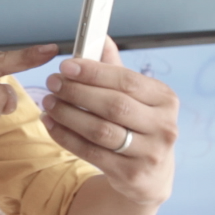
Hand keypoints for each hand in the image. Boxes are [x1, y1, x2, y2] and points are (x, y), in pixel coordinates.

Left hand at [40, 37, 177, 205]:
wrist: (151, 177)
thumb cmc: (139, 127)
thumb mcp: (136, 98)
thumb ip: (116, 70)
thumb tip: (100, 37)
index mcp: (166, 100)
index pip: (127, 81)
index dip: (94, 72)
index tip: (65, 66)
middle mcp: (164, 127)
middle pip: (114, 105)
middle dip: (77, 92)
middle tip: (52, 83)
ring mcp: (150, 153)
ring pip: (100, 130)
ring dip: (68, 114)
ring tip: (48, 103)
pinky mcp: (131, 175)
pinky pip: (91, 152)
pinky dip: (66, 137)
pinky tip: (51, 124)